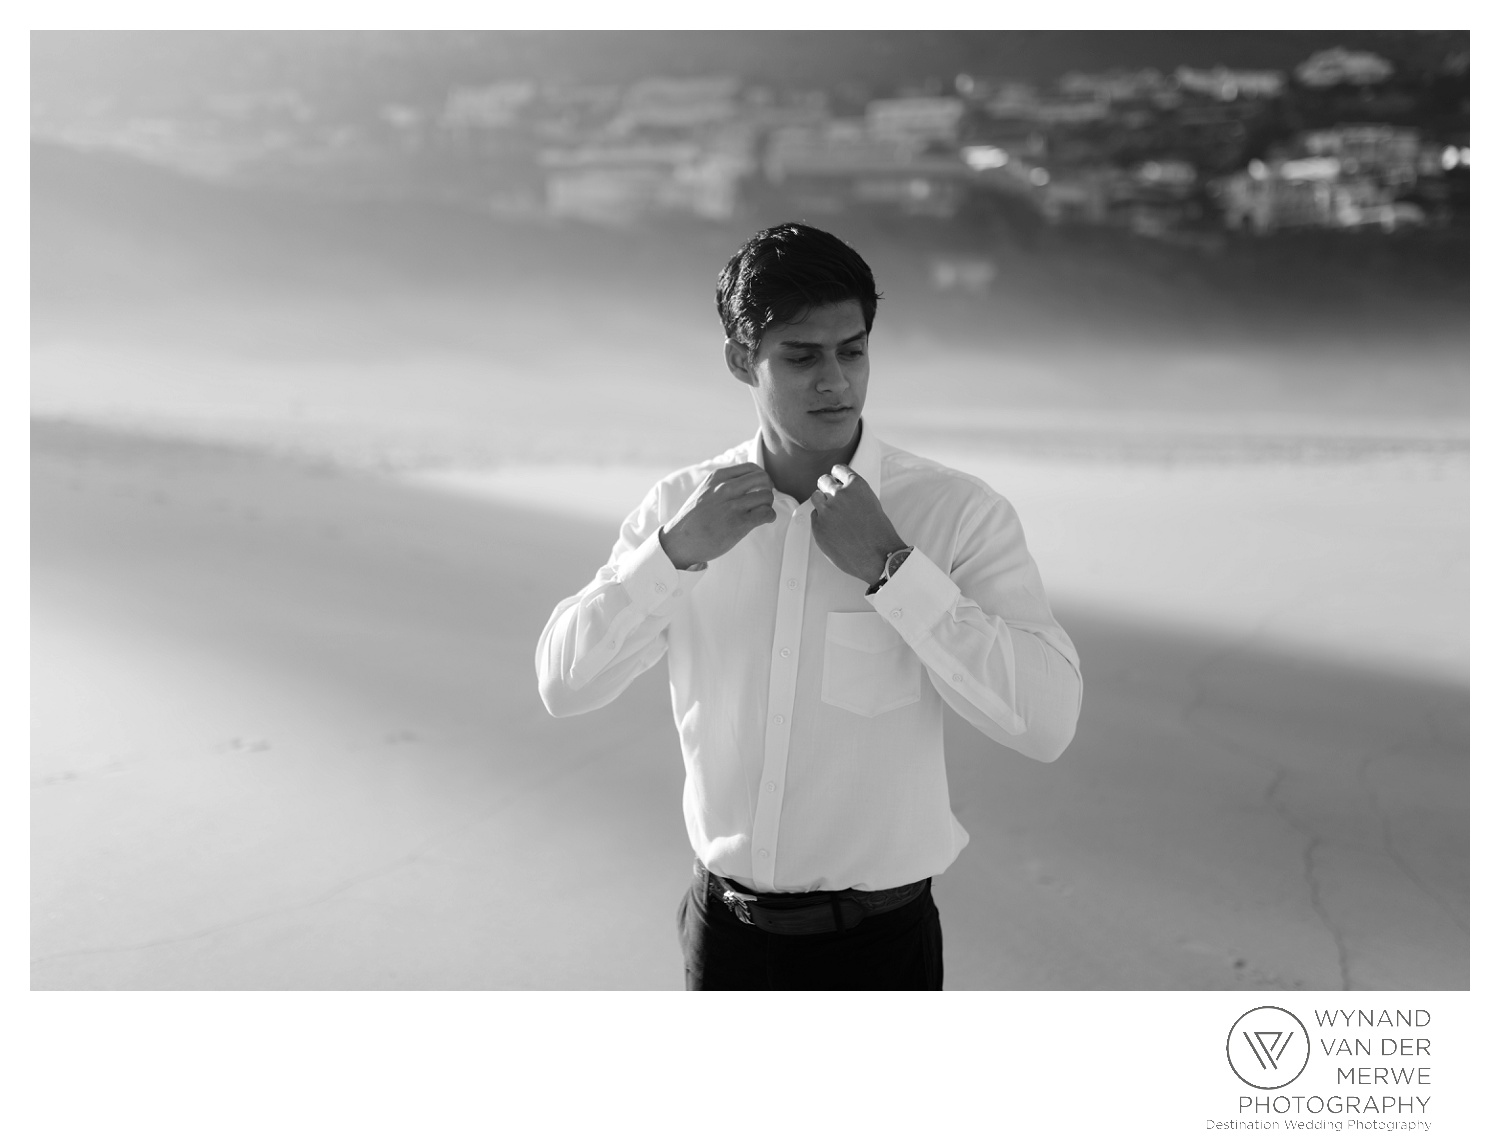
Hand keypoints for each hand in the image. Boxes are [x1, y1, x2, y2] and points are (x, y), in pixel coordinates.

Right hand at [660, 463, 775, 568]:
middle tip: (763, 500)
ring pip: (766, 496)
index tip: (760, 488)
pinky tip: (764, 520)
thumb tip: (747, 482)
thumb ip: (722, 484)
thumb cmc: (694, 518)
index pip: (752, 468)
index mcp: (718, 478)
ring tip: (761, 512)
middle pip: (763, 478)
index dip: (761, 478)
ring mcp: (732, 506)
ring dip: (768, 504)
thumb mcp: (705, 491)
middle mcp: (725, 488)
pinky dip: (769, 516)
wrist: (680, 541)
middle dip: (768, 489)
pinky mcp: (738, 524)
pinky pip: (766, 513)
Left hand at [809, 464, 905, 584]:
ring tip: (831, 512)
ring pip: (815, 496)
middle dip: (827, 487)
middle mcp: (839, 494)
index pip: (839, 469)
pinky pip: (814, 516)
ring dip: (821, 502)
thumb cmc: (879, 533)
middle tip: (832, 497)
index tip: (836, 479)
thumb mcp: (871, 503)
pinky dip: (821, 520)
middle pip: (824, 480)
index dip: (837, 475)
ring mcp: (827, 510)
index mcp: (856, 485)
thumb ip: (854, 495)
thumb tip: (840, 492)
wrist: (879, 556)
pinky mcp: (818, 526)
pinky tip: (833, 529)